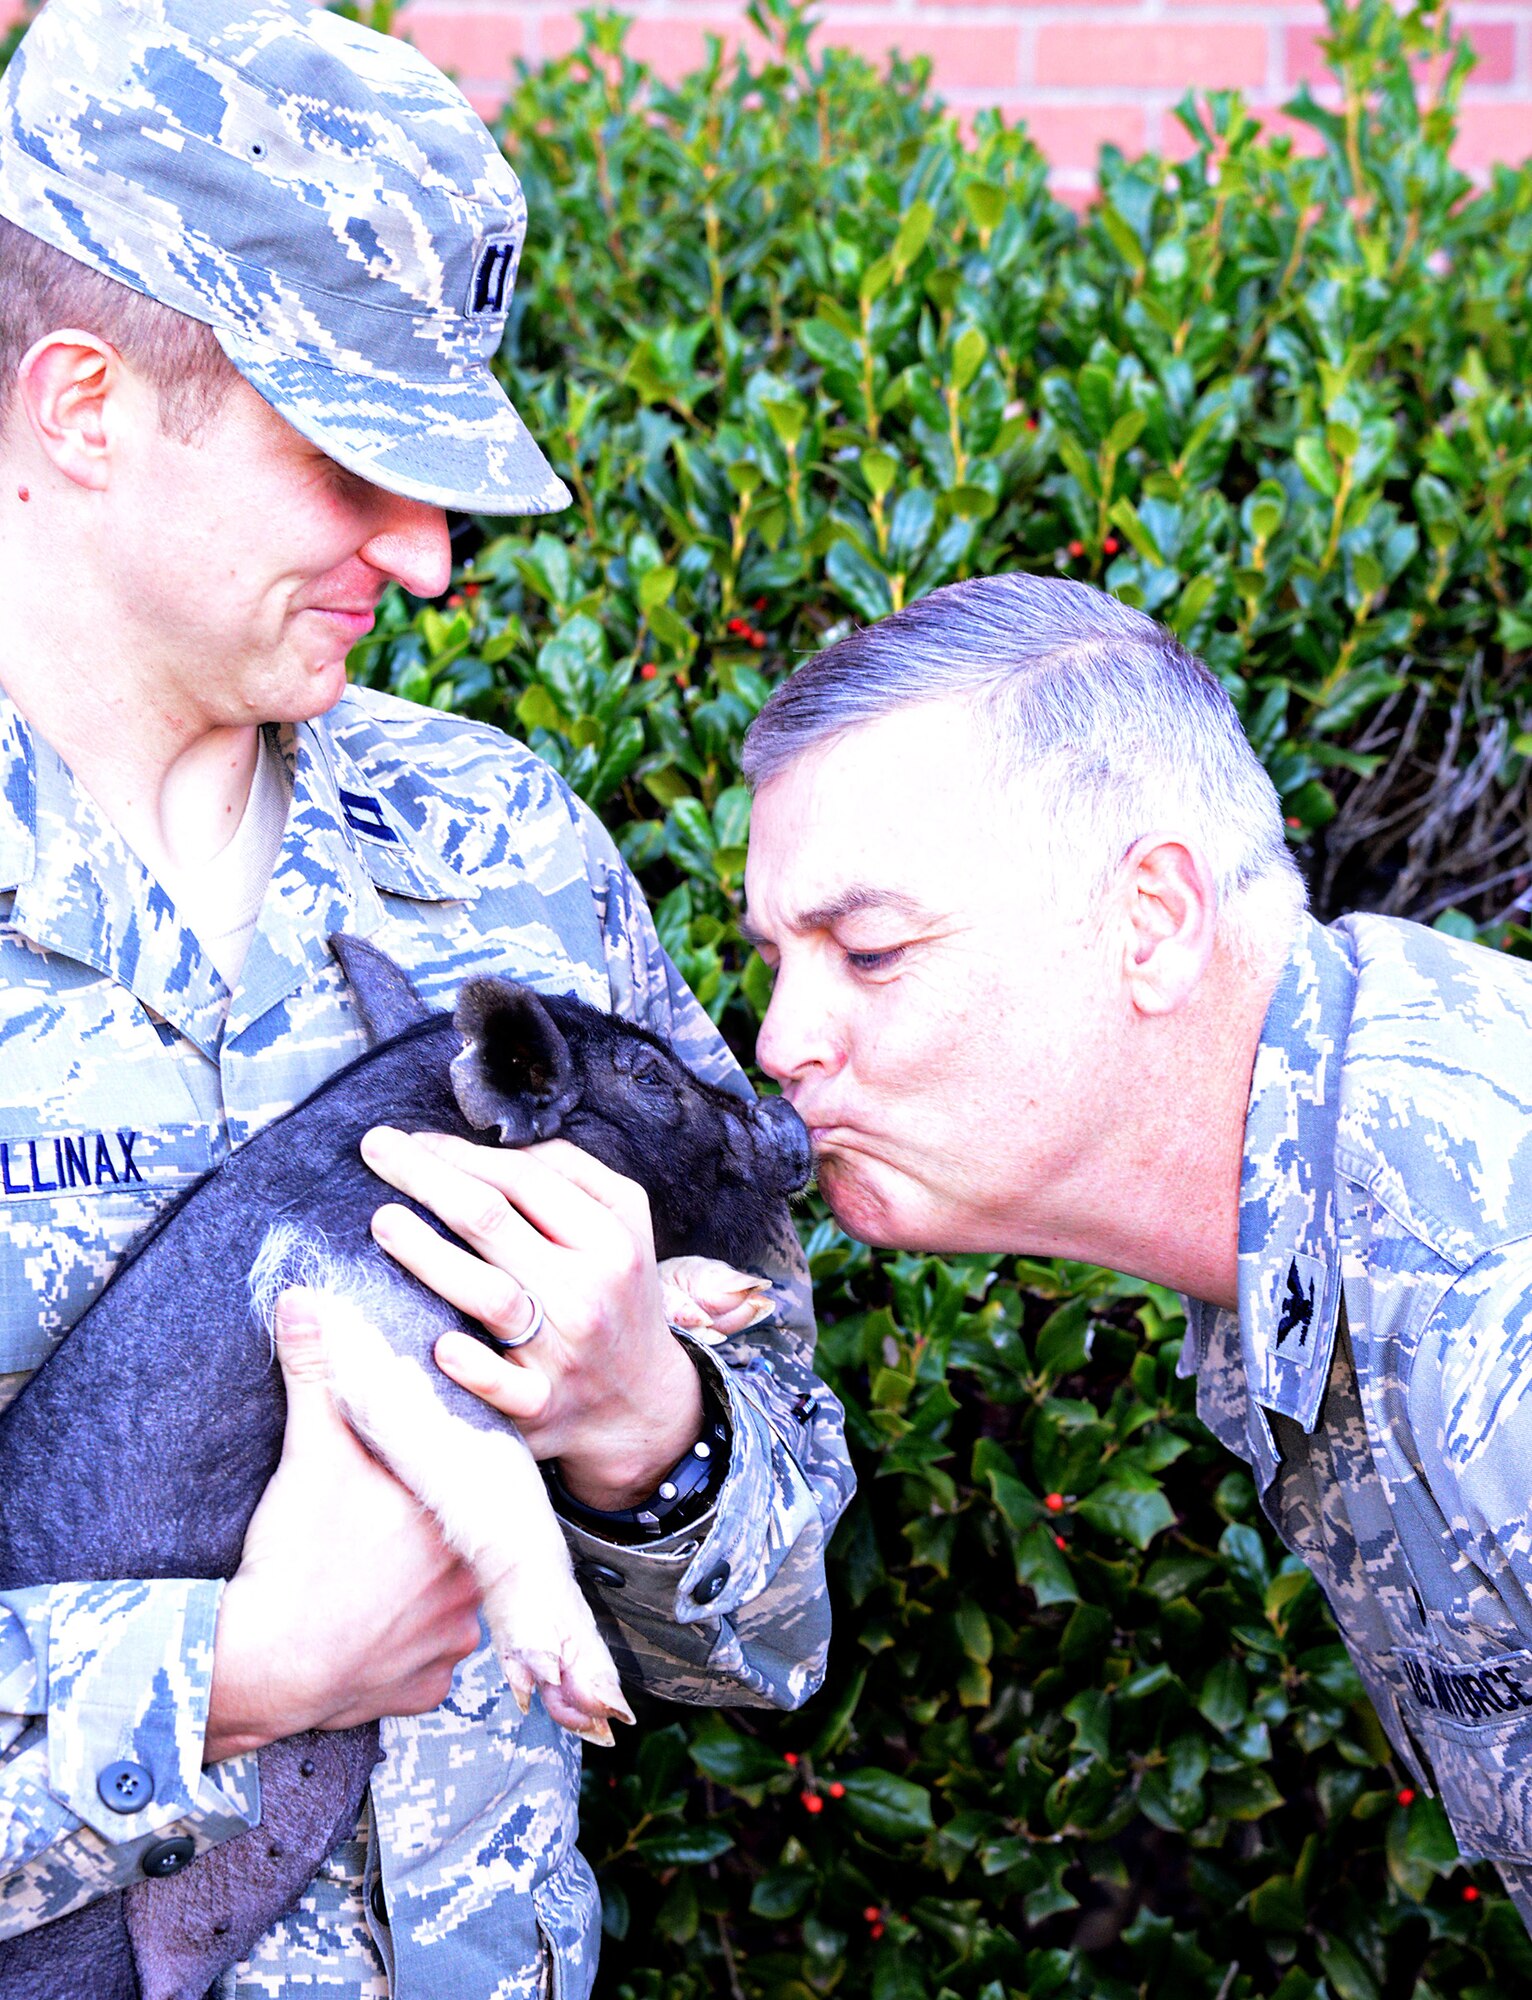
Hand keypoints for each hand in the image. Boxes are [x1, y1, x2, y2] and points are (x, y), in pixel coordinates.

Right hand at [204, 1290, 483, 1763]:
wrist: (263, 1662)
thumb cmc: (297, 1555)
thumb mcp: (311, 1451)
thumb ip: (319, 1373)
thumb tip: (306, 1301)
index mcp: (458, 1516)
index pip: (469, 1482)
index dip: (438, 1474)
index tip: (407, 1478)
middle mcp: (472, 1582)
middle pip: (458, 1541)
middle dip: (422, 1530)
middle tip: (377, 1525)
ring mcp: (453, 1642)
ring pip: (448, 1601)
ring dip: (417, 1589)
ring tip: (369, 1574)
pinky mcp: (425, 1690)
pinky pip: (424, 1658)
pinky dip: (400, 1644)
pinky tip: (368, 1625)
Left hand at [359, 1128, 703, 1509]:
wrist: (642, 1401)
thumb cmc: (615, 1291)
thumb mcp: (624, 1219)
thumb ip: (569, 1171)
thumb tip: (486, 1148)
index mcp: (608, 1239)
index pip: (523, 1178)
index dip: (460, 1153)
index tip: (414, 1141)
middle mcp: (587, 1292)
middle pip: (492, 1221)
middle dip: (426, 1178)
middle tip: (375, 1149)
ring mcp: (563, 1353)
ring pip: (488, 1295)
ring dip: (428, 1255)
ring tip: (382, 1221)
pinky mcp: (541, 1407)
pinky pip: (501, 1388)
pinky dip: (471, 1369)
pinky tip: (438, 1345)